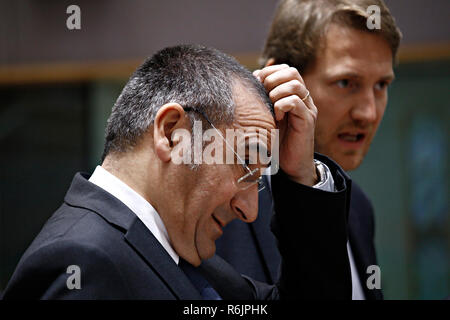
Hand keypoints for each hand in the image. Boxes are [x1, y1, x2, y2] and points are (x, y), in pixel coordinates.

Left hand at [253, 64, 317, 185]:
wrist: (290, 166)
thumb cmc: (276, 141)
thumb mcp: (266, 117)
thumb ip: (261, 101)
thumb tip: (248, 83)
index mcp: (293, 95)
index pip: (286, 69)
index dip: (270, 71)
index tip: (256, 83)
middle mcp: (303, 99)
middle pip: (292, 72)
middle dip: (272, 79)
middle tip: (263, 93)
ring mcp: (307, 109)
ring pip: (295, 85)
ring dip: (276, 92)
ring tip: (269, 105)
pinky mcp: (307, 121)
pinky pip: (296, 102)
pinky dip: (282, 105)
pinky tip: (275, 117)